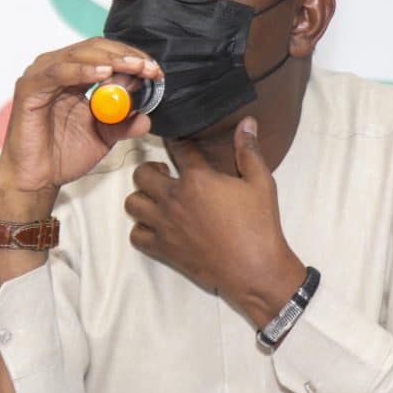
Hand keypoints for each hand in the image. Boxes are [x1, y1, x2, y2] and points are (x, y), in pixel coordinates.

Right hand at [0, 37, 162, 219]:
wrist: (37, 180)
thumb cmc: (62, 155)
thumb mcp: (103, 137)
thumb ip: (123, 122)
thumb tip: (146, 116)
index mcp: (75, 76)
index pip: (106, 54)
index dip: (132, 59)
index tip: (155, 71)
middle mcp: (57, 70)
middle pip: (95, 48)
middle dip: (125, 56)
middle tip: (148, 67)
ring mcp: (41, 77)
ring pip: (78, 55)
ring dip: (109, 59)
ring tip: (132, 66)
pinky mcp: (29, 89)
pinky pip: (57, 73)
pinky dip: (81, 70)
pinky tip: (103, 73)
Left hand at [126, 117, 306, 327]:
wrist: (255, 269)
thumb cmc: (260, 225)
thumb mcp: (260, 182)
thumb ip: (249, 150)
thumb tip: (247, 122)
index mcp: (197, 179)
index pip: (178, 149)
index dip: (178, 142)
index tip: (180, 143)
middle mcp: (174, 199)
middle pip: (142, 174)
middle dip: (151, 169)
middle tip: (166, 174)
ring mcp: (164, 225)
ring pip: (132, 202)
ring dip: (142, 197)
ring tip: (158, 199)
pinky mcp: (163, 248)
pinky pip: (136, 235)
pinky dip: (142, 229)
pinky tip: (158, 226)